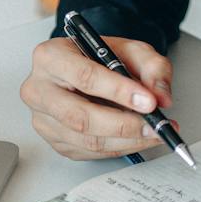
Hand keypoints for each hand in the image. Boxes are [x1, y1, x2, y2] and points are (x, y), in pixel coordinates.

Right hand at [20, 34, 171, 159]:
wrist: (85, 67)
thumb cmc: (100, 57)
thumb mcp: (130, 50)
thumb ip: (152, 67)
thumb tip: (161, 96)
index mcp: (50, 57)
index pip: (84, 77)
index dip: (119, 91)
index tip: (148, 101)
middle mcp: (39, 89)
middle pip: (80, 117)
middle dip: (124, 125)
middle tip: (154, 125)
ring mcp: (43, 118)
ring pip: (86, 140)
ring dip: (127, 141)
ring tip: (154, 132)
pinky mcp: (53, 140)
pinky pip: (89, 152)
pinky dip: (119, 148)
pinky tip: (137, 138)